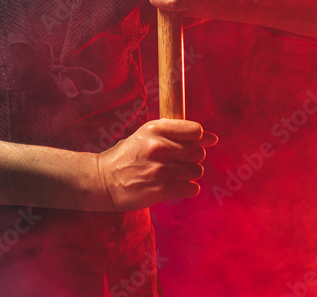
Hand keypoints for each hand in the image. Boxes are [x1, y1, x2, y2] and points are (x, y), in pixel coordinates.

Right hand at [95, 119, 217, 210]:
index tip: (188, 143)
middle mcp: (159, 147)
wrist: (103, 180)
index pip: (196, 130)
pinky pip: (192, 188)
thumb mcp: (147, 136)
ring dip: (187, 174)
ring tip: (169, 173)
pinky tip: (170, 185)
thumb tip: (213, 139)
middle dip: (192, 158)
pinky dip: (185, 188)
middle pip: (198, 152)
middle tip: (175, 161)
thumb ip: (178, 135)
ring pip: (197, 171)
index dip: (197, 138)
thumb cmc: (128, 156)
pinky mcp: (162, 188)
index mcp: (154, 128)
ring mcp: (161, 168)